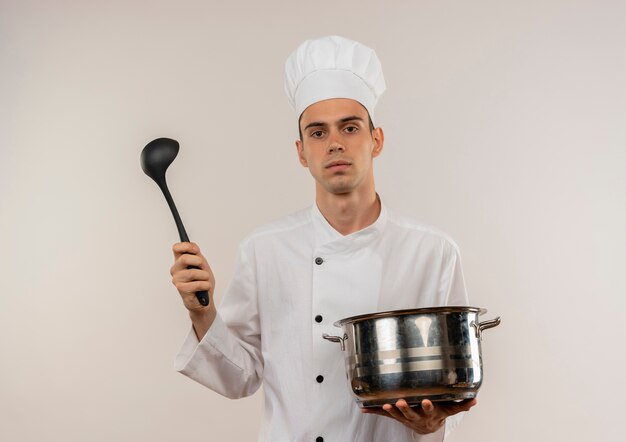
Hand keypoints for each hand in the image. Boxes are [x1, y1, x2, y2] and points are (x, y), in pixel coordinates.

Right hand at [170, 242, 214, 311]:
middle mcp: (176, 270)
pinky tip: (204, 288)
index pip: (176, 248)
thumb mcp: (202, 265)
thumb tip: (194, 247)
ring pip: (192, 272)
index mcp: (180, 261)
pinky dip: (205, 285)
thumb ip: (197, 255)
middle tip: (203, 268)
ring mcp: (177, 280)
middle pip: (184, 258)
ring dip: (204, 276)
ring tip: (205, 280)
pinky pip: (197, 284)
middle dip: (198, 262)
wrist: (204, 299)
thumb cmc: (201, 281)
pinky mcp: (181, 289)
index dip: (186, 246)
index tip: (196, 250)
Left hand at [361, 398, 476, 433]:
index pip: (429, 409)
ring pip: (396, 415)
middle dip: (405, 408)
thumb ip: (461, 404)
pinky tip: (363, 408)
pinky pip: (383, 414)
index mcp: (429, 413)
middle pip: (410, 413)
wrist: (428, 427)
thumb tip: (474, 400)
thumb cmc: (438, 413)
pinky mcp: (395, 416)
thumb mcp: (450, 410)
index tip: (425, 400)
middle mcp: (416, 416)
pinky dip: (373, 411)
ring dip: (389, 410)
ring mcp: (404, 417)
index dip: (427, 406)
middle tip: (400, 402)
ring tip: (383, 405)